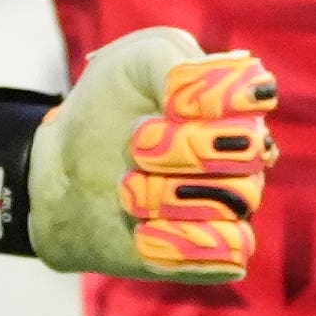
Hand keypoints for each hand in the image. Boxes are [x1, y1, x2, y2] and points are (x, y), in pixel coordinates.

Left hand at [28, 29, 276, 283]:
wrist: (63, 176)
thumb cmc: (104, 111)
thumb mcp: (129, 64)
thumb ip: (179, 62)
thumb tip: (238, 97)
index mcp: (236, 103)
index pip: (251, 95)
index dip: (199, 100)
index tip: (163, 102)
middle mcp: (246, 156)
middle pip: (245, 151)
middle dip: (173, 148)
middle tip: (135, 147)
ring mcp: (234, 207)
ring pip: (232, 202)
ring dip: (161, 193)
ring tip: (129, 188)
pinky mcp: (217, 254)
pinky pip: (227, 252)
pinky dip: (175, 240)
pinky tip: (143, 229)